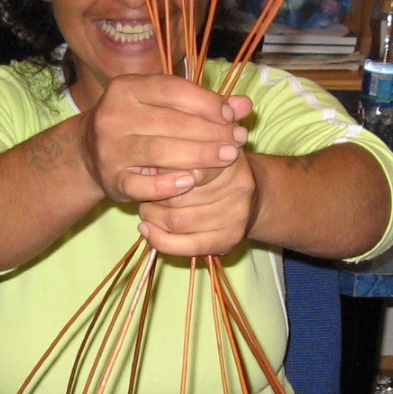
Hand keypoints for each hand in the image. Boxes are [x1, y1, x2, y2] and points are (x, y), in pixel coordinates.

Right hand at [78, 74, 251, 203]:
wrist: (89, 153)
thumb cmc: (139, 123)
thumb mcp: (164, 106)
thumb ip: (203, 104)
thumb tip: (245, 106)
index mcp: (126, 88)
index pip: (172, 90)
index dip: (206, 102)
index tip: (232, 115)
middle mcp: (113, 115)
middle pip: (170, 122)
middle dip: (210, 132)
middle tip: (237, 141)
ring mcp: (109, 149)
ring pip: (159, 151)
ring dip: (198, 156)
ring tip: (227, 157)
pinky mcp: (111, 180)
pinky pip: (142, 185)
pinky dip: (167, 185)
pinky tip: (190, 182)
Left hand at [137, 148, 258, 256]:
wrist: (251, 198)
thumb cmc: (215, 168)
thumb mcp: (202, 147)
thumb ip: (179, 148)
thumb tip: (149, 164)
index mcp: (229, 158)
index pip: (187, 166)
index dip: (161, 171)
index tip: (147, 168)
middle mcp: (238, 188)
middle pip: (179, 194)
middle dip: (153, 193)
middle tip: (141, 189)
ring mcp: (235, 218)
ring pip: (176, 221)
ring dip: (151, 215)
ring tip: (145, 206)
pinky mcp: (226, 242)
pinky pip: (185, 246)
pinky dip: (159, 239)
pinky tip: (146, 229)